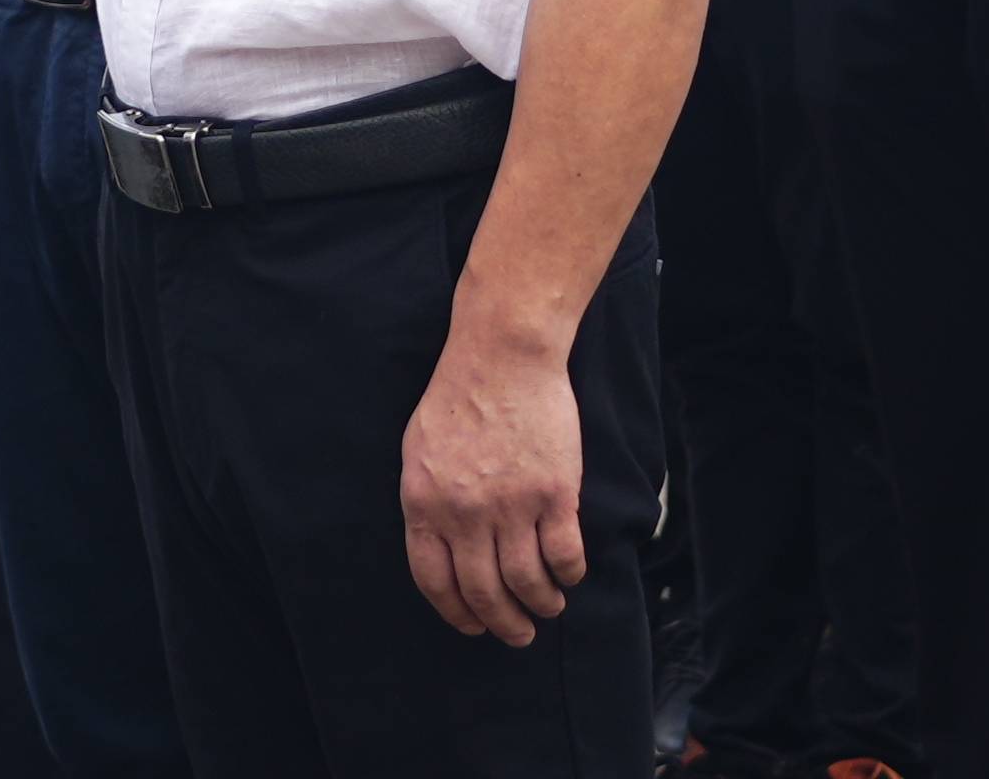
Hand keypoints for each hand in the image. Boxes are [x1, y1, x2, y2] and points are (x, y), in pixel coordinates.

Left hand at [399, 324, 585, 644]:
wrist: (503, 354)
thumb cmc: (459, 396)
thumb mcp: (419, 451)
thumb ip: (426, 503)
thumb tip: (440, 550)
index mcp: (424, 504)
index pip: (434, 581)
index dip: (457, 613)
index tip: (474, 627)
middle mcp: (464, 513)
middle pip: (484, 593)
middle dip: (503, 625)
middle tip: (519, 634)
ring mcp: (510, 505)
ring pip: (527, 583)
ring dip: (541, 605)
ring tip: (549, 608)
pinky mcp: (554, 493)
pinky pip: (564, 555)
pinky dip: (568, 575)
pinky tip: (570, 575)